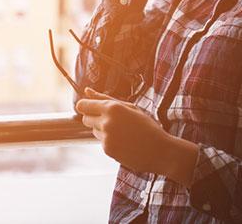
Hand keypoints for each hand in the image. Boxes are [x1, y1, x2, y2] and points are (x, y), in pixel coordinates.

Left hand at [75, 88, 198, 184]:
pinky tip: (124, 142)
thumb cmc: (147, 126)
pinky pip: (101, 142)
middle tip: (111, 120)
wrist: (159, 150)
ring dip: (102, 130)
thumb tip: (87, 90)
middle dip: (93, 118)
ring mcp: (106, 137)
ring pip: (93, 131)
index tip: (89, 108)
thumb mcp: (130, 107)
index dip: (85, 106)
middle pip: (85, 119)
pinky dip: (109, 141)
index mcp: (113, 107)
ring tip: (122, 132)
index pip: (83, 105)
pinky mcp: (107, 150)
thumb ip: (105, 98)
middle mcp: (106, 122)